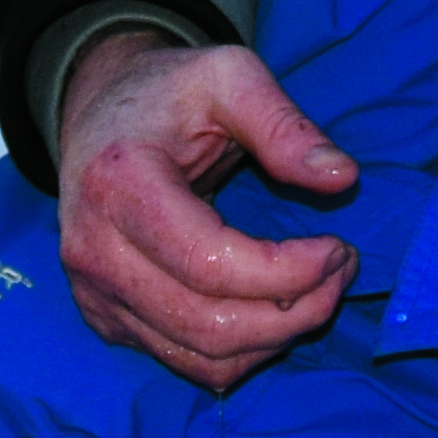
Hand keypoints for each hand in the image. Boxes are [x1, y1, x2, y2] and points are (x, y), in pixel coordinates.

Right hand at [50, 27, 359, 390]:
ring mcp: (96, 292)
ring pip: (201, 358)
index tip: (339, 248)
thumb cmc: (168, 92)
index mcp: (119, 185)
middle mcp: (95, 250)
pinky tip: (276, 308)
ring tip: (319, 290)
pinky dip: (244, 349)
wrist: (99, 113)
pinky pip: (186, 362)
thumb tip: (341, 179)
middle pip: (209, 324)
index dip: (288, 273)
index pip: (210, 265)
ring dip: (276, 337)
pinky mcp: (106, 318)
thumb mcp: (229, 75)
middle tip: (341, 272)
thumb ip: (284, 126)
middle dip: (294, 312)